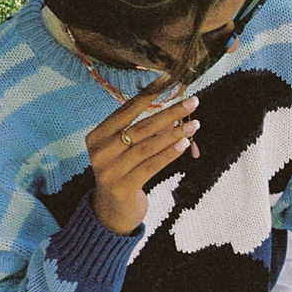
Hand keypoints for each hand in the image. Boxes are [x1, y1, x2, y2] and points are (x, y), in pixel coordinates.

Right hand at [86, 93, 199, 234]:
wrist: (112, 210)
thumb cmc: (123, 171)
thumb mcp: (126, 149)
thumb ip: (145, 132)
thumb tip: (175, 114)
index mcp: (97, 136)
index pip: (125, 111)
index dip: (148, 96)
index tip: (169, 81)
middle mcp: (99, 152)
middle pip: (140, 128)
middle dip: (170, 113)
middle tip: (193, 102)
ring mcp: (109, 171)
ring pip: (148, 147)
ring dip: (174, 134)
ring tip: (195, 124)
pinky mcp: (123, 187)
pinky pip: (151, 166)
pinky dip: (170, 153)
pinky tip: (185, 144)